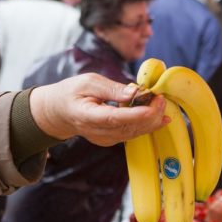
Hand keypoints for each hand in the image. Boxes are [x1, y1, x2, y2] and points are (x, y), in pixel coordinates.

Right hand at [30, 73, 166, 145]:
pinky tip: (157, 114)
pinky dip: (146, 124)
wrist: (59, 112)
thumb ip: (112, 89)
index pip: (115, 118)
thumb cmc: (72, 93)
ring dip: (151, 121)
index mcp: (87, 116)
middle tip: (161, 99)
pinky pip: (132, 134)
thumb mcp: (88, 82)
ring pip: (133, 133)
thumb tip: (135, 92)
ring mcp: (105, 139)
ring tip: (162, 105)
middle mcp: (97, 132)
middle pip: (128, 127)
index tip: (154, 106)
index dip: (136, 114)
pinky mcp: (111, 140)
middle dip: (150, 115)